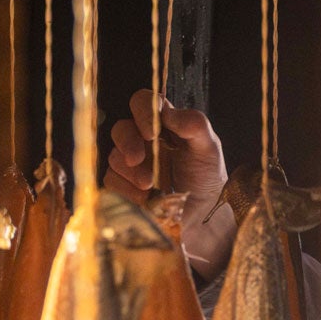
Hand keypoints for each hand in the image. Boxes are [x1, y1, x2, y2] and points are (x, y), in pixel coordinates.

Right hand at [105, 90, 237, 278]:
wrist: (202, 217)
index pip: (143, 102)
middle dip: (127, 143)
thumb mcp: (209, 148)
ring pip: (114, 157)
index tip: (151, 132)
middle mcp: (143, 140)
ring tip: (152, 187)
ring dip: (132, 173)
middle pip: (121, 129)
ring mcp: (130, 164)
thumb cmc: (207, 178)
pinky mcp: (121, 187)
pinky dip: (128, 191)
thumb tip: (168, 112)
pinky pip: (112, 183)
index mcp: (163, 124)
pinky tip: (146, 200)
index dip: (142, 112)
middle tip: (138, 160)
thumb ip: (194, 125)